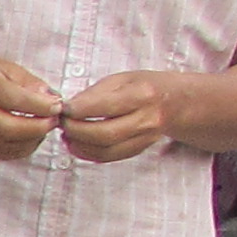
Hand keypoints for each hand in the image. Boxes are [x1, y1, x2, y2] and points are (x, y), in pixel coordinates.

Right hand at [0, 56, 65, 164]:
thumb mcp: (9, 68)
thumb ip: (31, 84)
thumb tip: (51, 100)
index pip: (16, 101)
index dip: (41, 107)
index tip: (58, 107)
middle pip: (10, 129)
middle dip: (38, 128)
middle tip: (54, 121)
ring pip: (7, 145)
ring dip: (32, 140)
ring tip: (43, 127)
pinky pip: (2, 152)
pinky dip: (21, 148)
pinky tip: (29, 137)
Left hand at [57, 70, 178, 165]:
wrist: (174, 102)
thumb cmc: (143, 86)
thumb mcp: (121, 79)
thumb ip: (95, 93)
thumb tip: (69, 108)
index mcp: (141, 95)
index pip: (103, 106)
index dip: (78, 110)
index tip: (63, 108)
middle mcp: (146, 119)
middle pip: (104, 133)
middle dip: (76, 130)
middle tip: (62, 123)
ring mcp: (145, 138)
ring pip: (106, 150)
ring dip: (80, 145)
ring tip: (67, 135)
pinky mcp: (140, 149)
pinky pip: (111, 157)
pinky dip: (89, 154)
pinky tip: (77, 145)